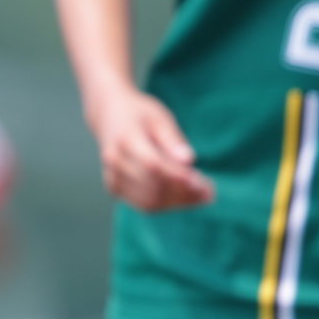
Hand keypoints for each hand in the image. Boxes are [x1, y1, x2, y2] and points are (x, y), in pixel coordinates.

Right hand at [88, 88, 212, 211]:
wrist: (109, 114)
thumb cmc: (140, 114)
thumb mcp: (160, 118)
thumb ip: (173, 140)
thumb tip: (189, 161)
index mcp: (126, 139)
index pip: (153, 165)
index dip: (178, 176)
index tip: (203, 183)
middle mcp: (114, 160)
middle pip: (152, 187)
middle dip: (183, 193)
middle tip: (209, 192)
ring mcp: (112, 176)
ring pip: (148, 201)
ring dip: (178, 203)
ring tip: (201, 197)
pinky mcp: (114, 187)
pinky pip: (144, 204)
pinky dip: (167, 204)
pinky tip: (185, 197)